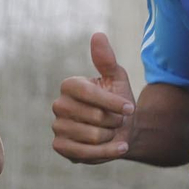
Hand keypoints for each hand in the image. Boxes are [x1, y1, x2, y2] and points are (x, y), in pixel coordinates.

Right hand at [51, 32, 136, 164]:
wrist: (122, 130)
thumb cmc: (118, 102)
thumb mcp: (117, 79)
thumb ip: (107, 59)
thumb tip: (97, 35)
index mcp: (69, 85)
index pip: (87, 92)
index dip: (111, 102)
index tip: (130, 108)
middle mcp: (59, 105)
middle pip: (93, 116)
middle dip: (114, 120)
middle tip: (117, 120)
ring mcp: (57, 127)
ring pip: (91, 135)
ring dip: (111, 135)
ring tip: (113, 131)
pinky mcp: (61, 147)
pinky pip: (85, 153)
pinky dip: (108, 153)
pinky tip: (120, 147)